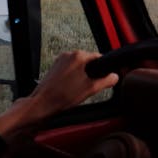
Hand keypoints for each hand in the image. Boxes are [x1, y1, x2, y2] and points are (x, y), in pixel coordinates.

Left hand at [4, 50, 118, 128]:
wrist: (42, 103)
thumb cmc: (62, 96)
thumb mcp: (91, 89)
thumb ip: (107, 81)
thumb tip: (115, 77)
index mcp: (79, 56)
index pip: (99, 57)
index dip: (104, 69)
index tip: (105, 77)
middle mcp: (69, 54)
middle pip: (88, 61)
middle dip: (91, 73)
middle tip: (89, 87)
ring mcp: (60, 60)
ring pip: (78, 66)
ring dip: (81, 75)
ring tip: (77, 89)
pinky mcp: (54, 67)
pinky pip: (69, 69)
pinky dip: (72, 77)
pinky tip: (70, 88)